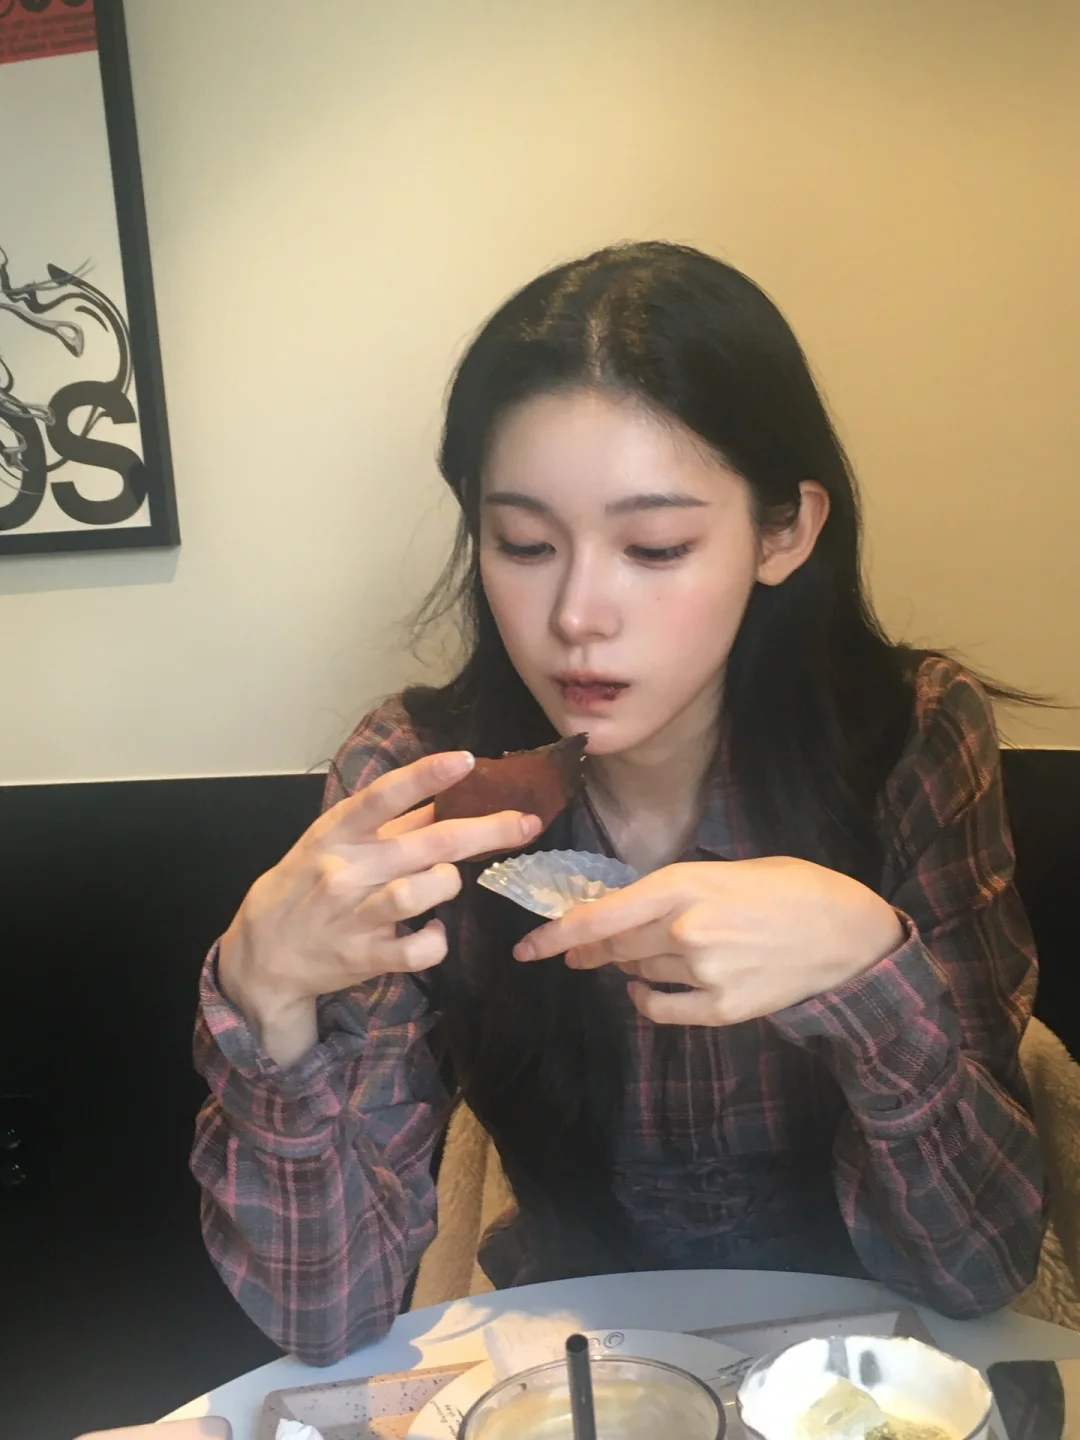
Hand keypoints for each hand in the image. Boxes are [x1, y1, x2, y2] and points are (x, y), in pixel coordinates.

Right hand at [220, 750, 541, 1061]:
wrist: (262, 954)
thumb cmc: (306, 884)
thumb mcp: (333, 842)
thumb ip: (388, 822)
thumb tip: (447, 791)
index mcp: (337, 832)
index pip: (384, 795)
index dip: (427, 775)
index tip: (467, 760)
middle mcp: (346, 870)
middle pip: (429, 844)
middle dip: (487, 831)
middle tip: (526, 823)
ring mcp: (355, 915)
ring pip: (426, 891)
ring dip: (449, 885)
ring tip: (443, 886)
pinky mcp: (365, 957)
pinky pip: (421, 948)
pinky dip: (437, 939)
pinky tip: (433, 929)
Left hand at [513, 857, 903, 1025]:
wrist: (847, 932)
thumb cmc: (790, 889)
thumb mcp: (727, 871)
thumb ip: (675, 892)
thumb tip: (627, 913)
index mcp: (685, 884)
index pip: (603, 915)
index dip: (558, 934)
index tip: (528, 947)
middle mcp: (687, 928)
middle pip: (616, 946)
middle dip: (590, 951)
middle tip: (577, 954)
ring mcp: (704, 971)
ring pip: (639, 973)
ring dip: (629, 967)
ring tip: (642, 959)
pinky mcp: (723, 1008)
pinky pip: (663, 1009)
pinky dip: (648, 1001)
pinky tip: (648, 991)